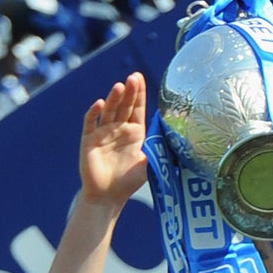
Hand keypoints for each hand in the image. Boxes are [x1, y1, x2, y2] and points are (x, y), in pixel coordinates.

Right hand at [79, 73, 149, 208]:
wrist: (108, 196)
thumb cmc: (129, 181)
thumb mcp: (150, 164)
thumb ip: (161, 150)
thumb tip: (183, 141)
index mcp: (134, 132)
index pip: (137, 108)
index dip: (139, 94)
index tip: (140, 78)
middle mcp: (118, 129)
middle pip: (124, 105)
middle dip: (129, 91)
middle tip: (134, 77)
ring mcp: (103, 132)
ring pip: (109, 111)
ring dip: (114, 98)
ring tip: (120, 86)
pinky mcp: (89, 140)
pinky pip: (91, 123)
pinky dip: (94, 113)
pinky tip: (100, 104)